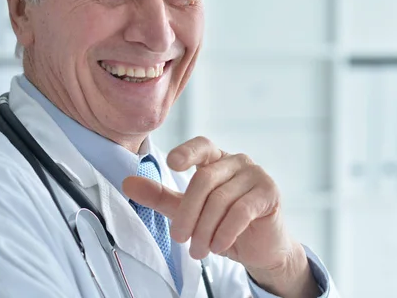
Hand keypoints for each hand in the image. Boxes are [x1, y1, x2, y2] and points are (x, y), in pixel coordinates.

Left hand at [122, 137, 319, 297]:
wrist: (259, 248)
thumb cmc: (223, 224)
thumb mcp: (187, 210)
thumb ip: (160, 196)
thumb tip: (127, 183)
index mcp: (216, 159)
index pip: (201, 145)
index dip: (186, 152)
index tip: (172, 164)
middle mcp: (237, 161)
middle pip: (204, 180)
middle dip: (188, 213)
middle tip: (180, 238)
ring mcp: (256, 174)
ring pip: (221, 199)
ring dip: (205, 229)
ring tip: (199, 250)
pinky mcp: (269, 192)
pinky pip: (241, 210)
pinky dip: (225, 231)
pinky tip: (219, 246)